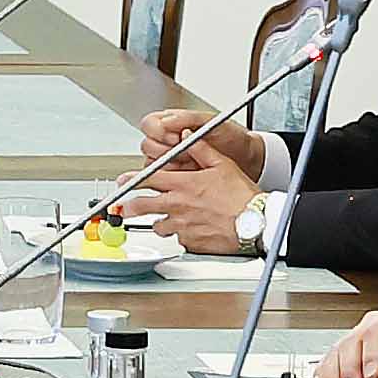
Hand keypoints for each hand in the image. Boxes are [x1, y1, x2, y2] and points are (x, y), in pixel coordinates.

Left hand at [124, 141, 262, 238]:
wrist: (256, 222)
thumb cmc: (242, 196)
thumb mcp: (222, 165)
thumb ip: (201, 149)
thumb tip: (187, 135)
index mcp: (183, 184)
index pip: (148, 179)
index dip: (131, 180)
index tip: (122, 182)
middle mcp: (178, 205)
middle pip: (141, 206)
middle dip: (128, 207)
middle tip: (124, 208)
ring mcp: (182, 226)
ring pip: (158, 226)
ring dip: (159, 223)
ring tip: (166, 219)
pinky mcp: (190, 242)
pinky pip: (178, 239)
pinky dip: (181, 235)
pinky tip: (191, 230)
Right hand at [133, 110, 265, 182]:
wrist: (248, 159)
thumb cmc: (232, 138)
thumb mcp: (212, 122)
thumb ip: (188, 119)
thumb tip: (168, 120)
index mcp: (172, 122)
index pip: (149, 124)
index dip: (158, 131)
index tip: (174, 137)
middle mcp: (167, 141)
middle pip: (147, 145)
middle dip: (164, 151)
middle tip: (184, 153)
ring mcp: (170, 160)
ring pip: (151, 164)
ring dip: (168, 166)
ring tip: (189, 164)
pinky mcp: (174, 178)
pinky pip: (160, 181)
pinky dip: (172, 179)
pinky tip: (188, 174)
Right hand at [309, 302, 377, 377]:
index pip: (375, 331)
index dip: (370, 354)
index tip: (372, 375)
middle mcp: (374, 323)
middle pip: (352, 341)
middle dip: (348, 368)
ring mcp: (360, 335)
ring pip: (338, 350)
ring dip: (332, 373)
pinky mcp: (352, 350)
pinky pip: (332, 358)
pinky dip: (326, 373)